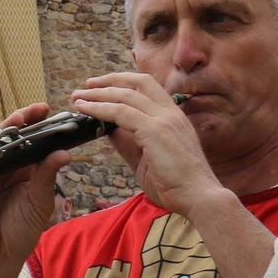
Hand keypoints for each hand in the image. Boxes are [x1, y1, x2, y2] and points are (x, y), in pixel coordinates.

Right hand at [0, 106, 69, 272]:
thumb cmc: (21, 231)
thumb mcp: (40, 202)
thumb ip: (46, 176)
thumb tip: (64, 154)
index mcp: (29, 172)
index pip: (36, 144)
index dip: (43, 128)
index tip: (52, 113)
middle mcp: (10, 168)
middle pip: (16, 138)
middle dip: (25, 122)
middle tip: (37, 110)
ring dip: (5, 128)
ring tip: (17, 119)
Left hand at [72, 73, 224, 217]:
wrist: (199, 197)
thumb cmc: (177, 185)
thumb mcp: (147, 159)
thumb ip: (130, 143)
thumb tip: (108, 131)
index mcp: (174, 117)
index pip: (149, 88)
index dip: (125, 82)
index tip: (103, 86)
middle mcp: (171, 113)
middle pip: (139, 82)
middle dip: (110, 80)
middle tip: (87, 85)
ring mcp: (164, 120)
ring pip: (126, 95)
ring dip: (99, 94)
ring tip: (78, 98)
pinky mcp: (155, 130)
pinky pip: (121, 112)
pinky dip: (100, 109)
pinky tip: (85, 111)